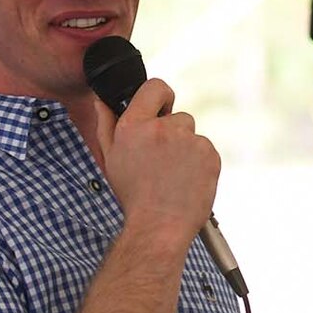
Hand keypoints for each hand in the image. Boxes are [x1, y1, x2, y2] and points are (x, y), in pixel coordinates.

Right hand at [92, 78, 219, 242]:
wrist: (159, 225)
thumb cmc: (134, 194)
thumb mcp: (110, 158)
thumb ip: (106, 123)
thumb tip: (102, 99)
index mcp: (135, 126)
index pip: (156, 87)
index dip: (160, 96)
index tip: (161, 108)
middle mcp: (163, 129)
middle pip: (178, 115)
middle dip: (172, 131)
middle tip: (161, 159)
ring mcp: (190, 141)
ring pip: (192, 134)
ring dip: (186, 147)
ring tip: (173, 173)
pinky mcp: (210, 155)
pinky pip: (206, 149)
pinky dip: (200, 161)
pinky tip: (186, 179)